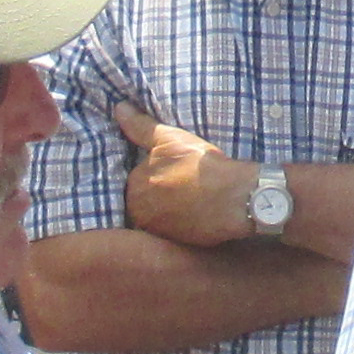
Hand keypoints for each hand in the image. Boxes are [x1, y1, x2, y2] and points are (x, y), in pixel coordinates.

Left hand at [112, 98, 259, 245]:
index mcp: (134, 187)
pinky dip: (182, 223)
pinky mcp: (178, 244)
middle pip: (144, 201)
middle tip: (181, 183)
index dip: (153, 172)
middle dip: (158, 193)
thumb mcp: (168, 138)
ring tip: (190, 198)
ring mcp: (160, 232)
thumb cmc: (200, 165)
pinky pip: (174, 231)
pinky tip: (197, 213)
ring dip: (169, 209)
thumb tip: (119, 108)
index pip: (135, 179)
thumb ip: (140, 126)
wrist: (235, 198)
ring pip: (159, 216)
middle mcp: (140, 213)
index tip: (170, 169)